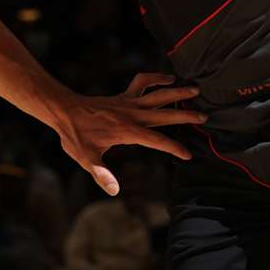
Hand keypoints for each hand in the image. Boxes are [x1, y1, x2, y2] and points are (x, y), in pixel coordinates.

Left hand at [52, 72, 206, 196]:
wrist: (64, 110)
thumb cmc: (75, 136)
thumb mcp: (86, 158)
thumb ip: (101, 174)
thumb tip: (114, 191)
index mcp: (128, 131)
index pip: (158, 141)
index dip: (174, 148)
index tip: (188, 155)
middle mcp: (132, 114)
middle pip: (165, 113)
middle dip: (186, 115)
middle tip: (205, 116)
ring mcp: (129, 102)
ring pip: (158, 94)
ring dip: (177, 91)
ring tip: (196, 89)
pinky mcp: (123, 95)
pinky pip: (142, 81)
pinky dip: (155, 78)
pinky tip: (167, 78)